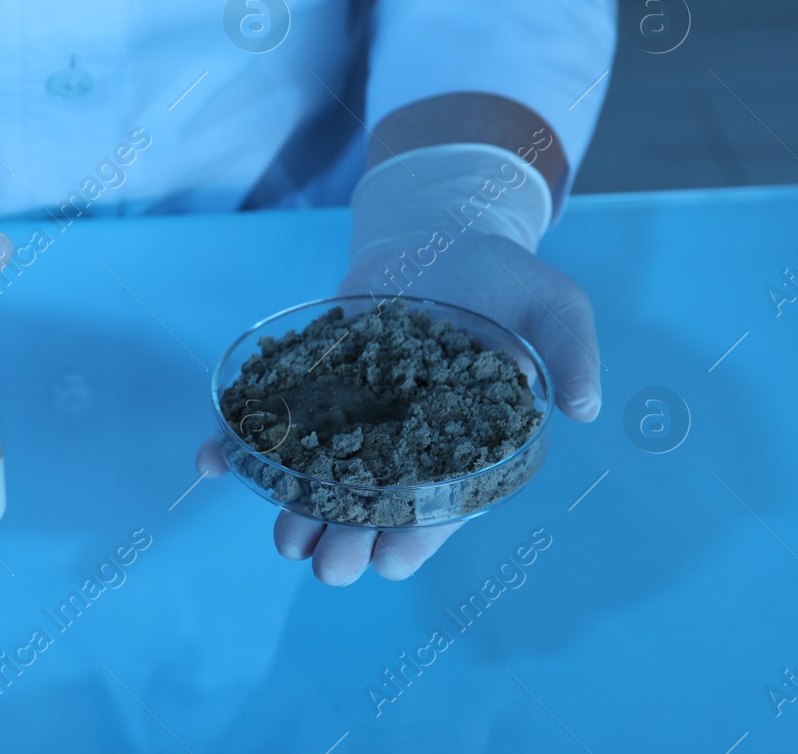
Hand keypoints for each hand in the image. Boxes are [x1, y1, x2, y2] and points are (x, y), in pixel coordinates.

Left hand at [198, 231, 598, 583]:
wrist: (439, 232)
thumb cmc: (505, 277)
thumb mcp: (553, 304)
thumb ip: (569, 351)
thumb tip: (584, 407)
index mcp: (465, 440)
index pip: (443, 503)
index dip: (418, 533)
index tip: (389, 560)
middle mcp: (405, 437)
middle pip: (374, 502)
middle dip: (349, 538)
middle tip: (324, 566)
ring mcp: (354, 413)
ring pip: (321, 474)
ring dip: (299, 509)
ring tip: (283, 539)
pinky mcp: (312, 382)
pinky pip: (273, 417)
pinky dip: (239, 439)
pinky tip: (213, 459)